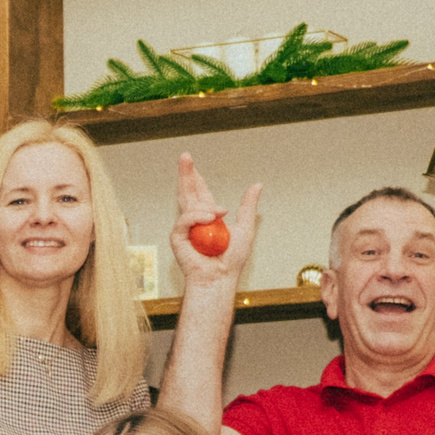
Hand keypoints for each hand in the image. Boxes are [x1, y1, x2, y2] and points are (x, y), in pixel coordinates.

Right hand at [167, 152, 262, 285]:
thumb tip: (257, 185)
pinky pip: (186, 220)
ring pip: (186, 202)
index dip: (196, 177)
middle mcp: (194, 221)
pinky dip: (198, 217)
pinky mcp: (177, 237)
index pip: (200, 192)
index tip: (190, 162)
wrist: (220, 278)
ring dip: (201, 202)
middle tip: (185, 156)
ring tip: (218, 214)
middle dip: (186, 174)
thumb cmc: (231, 261)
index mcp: (208, 217)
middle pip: (188, 192)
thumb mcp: (245, 227)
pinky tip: (210, 219)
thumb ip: (248, 206)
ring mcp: (185, 229)